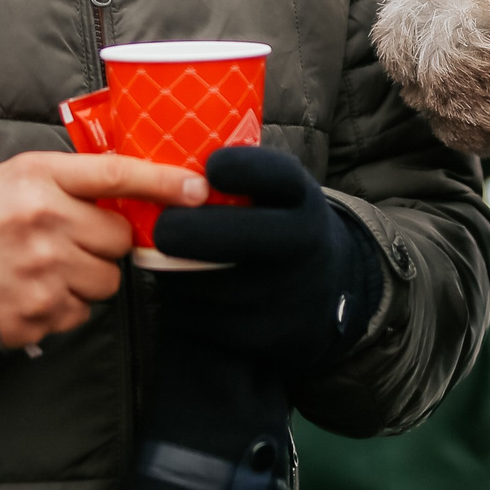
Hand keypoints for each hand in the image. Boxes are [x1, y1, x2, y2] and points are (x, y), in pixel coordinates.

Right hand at [0, 152, 204, 348]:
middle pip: (119, 238)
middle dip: (103, 241)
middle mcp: (44, 223)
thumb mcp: (21, 176)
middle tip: (70, 238)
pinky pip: (82, 311)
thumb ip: (74, 178)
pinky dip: (66, 304)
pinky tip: (35, 290)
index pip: (116, 174)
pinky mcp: (37, 314)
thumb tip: (140, 186)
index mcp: (40, 178)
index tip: (198, 188)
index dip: (163, 182)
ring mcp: (42, 273)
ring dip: (88, 276)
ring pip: (107, 280)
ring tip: (48, 266)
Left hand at [150, 147, 382, 377]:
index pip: (278, 176)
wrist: (327, 288)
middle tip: (162, 227)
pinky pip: (207, 320)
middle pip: (237, 236)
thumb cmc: (282, 225)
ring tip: (167, 257)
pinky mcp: (265, 335)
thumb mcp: (281, 194)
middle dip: (188, 230)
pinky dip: (185, 306)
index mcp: (302, 199)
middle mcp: (303, 244)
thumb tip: (168, 154)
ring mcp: (286, 293)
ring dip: (176, 271)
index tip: (210, 168)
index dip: (242, 169)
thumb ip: (242, 176)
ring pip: (210, 283)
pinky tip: (185, 290)